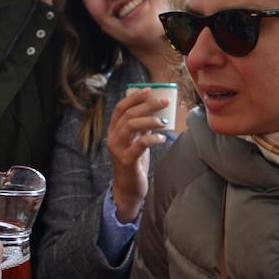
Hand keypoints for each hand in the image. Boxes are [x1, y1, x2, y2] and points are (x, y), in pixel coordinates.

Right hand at [107, 88, 170, 222]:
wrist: (128, 188)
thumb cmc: (134, 162)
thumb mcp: (135, 141)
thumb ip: (141, 127)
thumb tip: (154, 109)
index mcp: (114, 131)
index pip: (120, 108)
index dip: (134, 97)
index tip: (149, 90)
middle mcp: (113, 138)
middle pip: (128, 115)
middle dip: (147, 105)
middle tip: (164, 102)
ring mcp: (118, 149)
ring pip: (131, 126)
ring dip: (150, 120)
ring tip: (164, 121)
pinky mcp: (127, 161)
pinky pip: (140, 145)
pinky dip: (152, 138)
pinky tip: (162, 138)